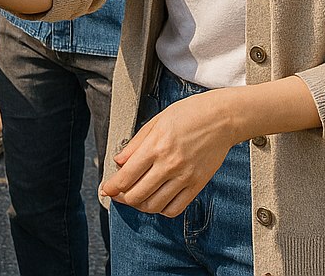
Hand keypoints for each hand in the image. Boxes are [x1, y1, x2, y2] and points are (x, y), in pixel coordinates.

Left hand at [99, 90, 235, 216]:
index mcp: (155, 147)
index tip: (105, 189)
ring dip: (140, 205)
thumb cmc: (187, 114)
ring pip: (155, 205)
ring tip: (135, 197)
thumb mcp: (155, 122)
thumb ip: (134, 144)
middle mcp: (168, 165)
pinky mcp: (197, 185)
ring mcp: (184, 178)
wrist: (220, 119)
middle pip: (137, 195)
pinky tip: (156, 201)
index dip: (111, 187)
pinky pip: (176, 208)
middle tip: (117, 194)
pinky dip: (162, 209)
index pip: (126, 176)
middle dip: (122, 198)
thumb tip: (118, 162)